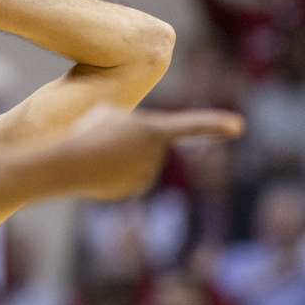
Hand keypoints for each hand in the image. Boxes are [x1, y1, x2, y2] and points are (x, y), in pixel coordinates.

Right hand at [62, 106, 243, 199]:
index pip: (192, 126)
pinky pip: (129, 176)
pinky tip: (97, 170)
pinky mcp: (132, 190)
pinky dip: (114, 172)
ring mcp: (146, 176)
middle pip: (150, 142)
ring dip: (120, 154)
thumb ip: (129, 123)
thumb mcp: (107, 113)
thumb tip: (131, 142)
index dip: (215, 124)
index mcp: (155, 131)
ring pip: (139, 160)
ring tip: (98, 152)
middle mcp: (157, 155)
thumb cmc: (86, 132)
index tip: (239, 127)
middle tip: (104, 137)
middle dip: (131, 139)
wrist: (65, 166)